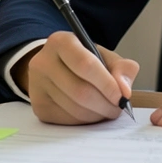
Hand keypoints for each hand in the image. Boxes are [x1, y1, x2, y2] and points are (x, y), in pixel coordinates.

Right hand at [15, 31, 138, 124]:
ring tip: (107, 109)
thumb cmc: (83, 60)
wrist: (54, 67)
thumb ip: (121, 68)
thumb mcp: (104, 56)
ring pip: (75, 109)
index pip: (85, 65)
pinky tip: (92, 112)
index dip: (107, 84)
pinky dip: (86, 120)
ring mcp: (37, 85)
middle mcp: (43, 61)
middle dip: (105, 104)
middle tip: (118, 107)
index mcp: (61, 42)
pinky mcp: (38, 106)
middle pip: (80, 91)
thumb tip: (124, 90)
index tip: (122, 96)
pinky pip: (68, 120)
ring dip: (97, 114)